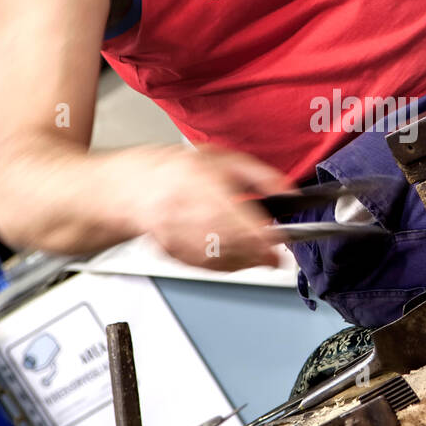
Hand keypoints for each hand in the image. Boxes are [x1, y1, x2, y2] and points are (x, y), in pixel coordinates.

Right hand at [135, 144, 294, 271]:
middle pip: (234, 245)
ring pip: (222, 260)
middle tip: (273, 255)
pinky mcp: (174, 253)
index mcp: (206, 186)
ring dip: (245, 262)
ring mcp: (179, 236)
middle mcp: (190, 213)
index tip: (279, 245)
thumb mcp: (225, 159)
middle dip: (259, 254)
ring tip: (257, 256)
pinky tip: (235, 258)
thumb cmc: (179, 171)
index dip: (264, 239)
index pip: (241, 221)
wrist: (136, 188)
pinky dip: (226, 266)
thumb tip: (289, 193)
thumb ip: (261, 176)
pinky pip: (206, 266)